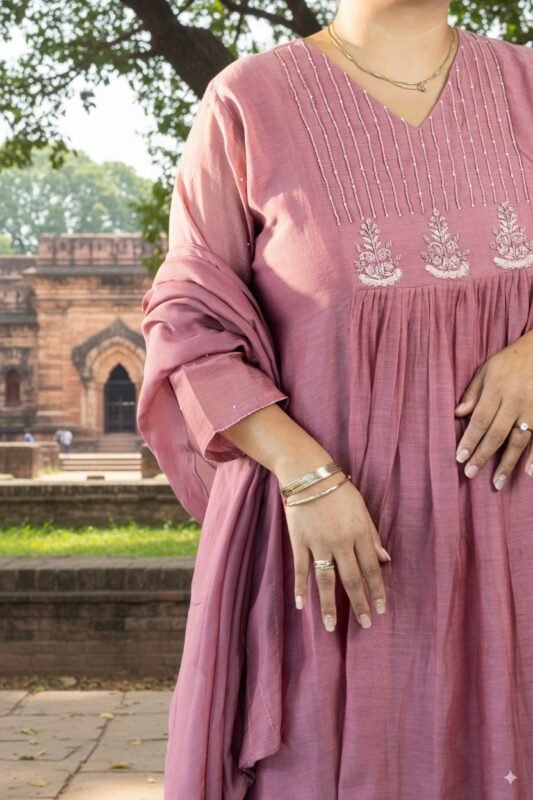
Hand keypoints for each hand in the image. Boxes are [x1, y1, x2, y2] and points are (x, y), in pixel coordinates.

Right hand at [281, 470, 390, 631]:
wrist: (308, 474)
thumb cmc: (338, 489)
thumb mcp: (362, 508)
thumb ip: (372, 534)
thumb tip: (385, 559)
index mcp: (359, 533)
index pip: (371, 568)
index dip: (377, 590)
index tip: (381, 610)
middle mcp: (341, 542)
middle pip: (352, 579)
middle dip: (360, 604)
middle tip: (365, 624)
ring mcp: (319, 543)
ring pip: (326, 580)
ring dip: (329, 605)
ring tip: (331, 626)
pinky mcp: (300, 541)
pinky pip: (301, 569)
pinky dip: (300, 588)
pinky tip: (301, 606)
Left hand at [454, 330, 532, 489]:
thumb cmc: (513, 359)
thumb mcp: (488, 368)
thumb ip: (473, 392)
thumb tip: (457, 414)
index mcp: (497, 388)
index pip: (480, 420)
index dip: (469, 440)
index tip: (459, 458)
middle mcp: (516, 400)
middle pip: (496, 434)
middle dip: (482, 455)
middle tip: (470, 474)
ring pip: (519, 440)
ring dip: (507, 463)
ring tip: (497, 482)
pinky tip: (529, 472)